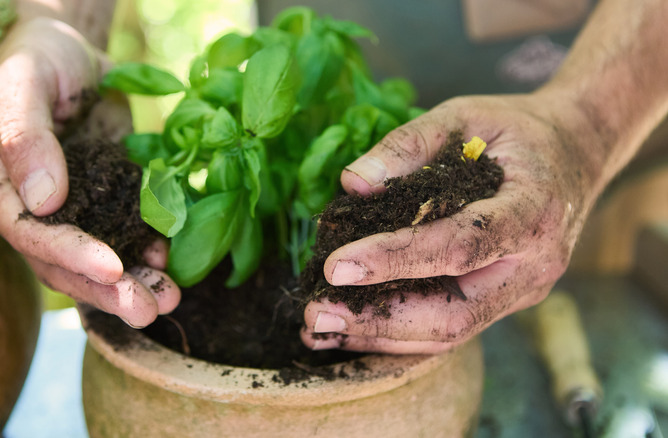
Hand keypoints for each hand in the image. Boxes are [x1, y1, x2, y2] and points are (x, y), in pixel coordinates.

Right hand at [0, 17, 179, 327]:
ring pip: (100, 257)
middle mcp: (34, 208)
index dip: (70, 254)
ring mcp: (75, 207)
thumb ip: (27, 138)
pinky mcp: (108, 197)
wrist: (71, 51)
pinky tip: (173, 261)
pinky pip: (128, 232)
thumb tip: (43, 200)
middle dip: (108, 289)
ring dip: (135, 282)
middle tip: (148, 309)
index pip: (29, 233)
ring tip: (170, 301)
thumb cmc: (35, 58)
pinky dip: (151, 250)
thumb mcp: (22, 84)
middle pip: (66, 262)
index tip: (112, 268)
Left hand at [302, 93, 601, 353]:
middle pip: (455, 314)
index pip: (460, 245)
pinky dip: (398, 333)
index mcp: (533, 210)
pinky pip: (451, 327)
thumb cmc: (516, 130)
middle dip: (379, 319)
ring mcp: (523, 291)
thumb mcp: (463, 115)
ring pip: (450, 333)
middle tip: (315, 312)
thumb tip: (352, 184)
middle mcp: (534, 265)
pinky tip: (351, 327)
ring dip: (380, 336)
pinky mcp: (505, 301)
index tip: (336, 265)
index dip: (396, 259)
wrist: (577, 151)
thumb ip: (408, 144)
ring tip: (319, 327)